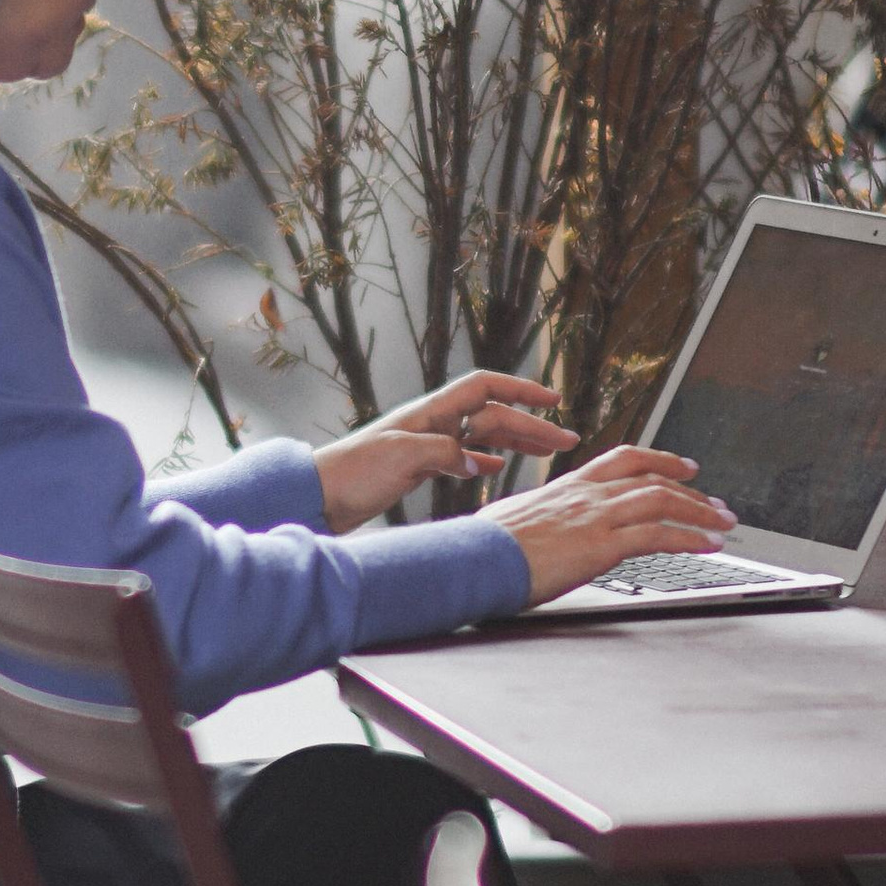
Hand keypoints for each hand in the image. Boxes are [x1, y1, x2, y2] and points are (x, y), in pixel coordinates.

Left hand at [313, 373, 578, 534]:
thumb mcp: (400, 458)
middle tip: (567, 441)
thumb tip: (481, 463)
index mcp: (430, 412)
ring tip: (548, 453)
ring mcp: (426, 444)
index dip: (521, 389)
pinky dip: (485, 461)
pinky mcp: (418, 467)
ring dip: (516, 443)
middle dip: (531, 424)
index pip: (485, 388)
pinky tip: (497, 469)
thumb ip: (444, 454)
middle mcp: (432, 423)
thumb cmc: (351, 472)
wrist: (317, 497)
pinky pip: (463, 458)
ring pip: (483, 437)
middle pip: (493, 415)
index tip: (553, 399)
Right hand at [483, 444, 736, 606]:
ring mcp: (595, 515)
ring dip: (700, 512)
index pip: (623, 460)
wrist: (475, 558)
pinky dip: (690, 538)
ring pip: (662, 500)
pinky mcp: (602, 544)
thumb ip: (542, 520)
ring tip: (724, 525)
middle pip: (651, 477)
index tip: (684, 468)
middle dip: (691, 490)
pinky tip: (707, 546)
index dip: (659, 460)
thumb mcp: (516, 520)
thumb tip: (544, 530)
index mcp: (568, 486)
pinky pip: (658, 534)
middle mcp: (586, 493)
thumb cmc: (485, 546)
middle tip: (717, 503)